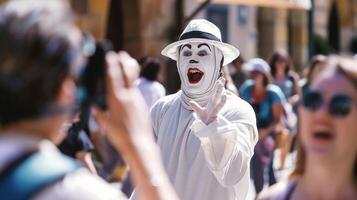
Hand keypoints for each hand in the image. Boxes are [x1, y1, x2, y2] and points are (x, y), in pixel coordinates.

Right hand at [94, 51, 178, 199]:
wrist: (140, 145)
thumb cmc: (120, 137)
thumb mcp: (105, 125)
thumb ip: (99, 113)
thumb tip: (94, 106)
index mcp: (117, 100)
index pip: (113, 78)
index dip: (112, 65)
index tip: (110, 55)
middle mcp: (129, 97)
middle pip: (128, 74)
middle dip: (124, 62)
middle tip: (121, 54)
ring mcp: (137, 100)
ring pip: (133, 81)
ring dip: (129, 71)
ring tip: (126, 62)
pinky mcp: (143, 105)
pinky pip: (136, 91)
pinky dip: (131, 84)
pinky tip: (128, 84)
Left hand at [189, 77, 226, 124]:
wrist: (206, 128)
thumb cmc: (204, 120)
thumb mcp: (199, 112)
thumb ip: (195, 106)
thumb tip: (190, 101)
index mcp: (211, 103)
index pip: (214, 93)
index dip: (216, 86)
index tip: (219, 79)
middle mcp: (214, 104)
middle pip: (217, 93)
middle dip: (219, 86)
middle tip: (222, 78)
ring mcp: (215, 108)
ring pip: (218, 98)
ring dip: (220, 91)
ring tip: (222, 85)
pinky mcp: (215, 112)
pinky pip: (219, 106)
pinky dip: (222, 101)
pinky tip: (225, 95)